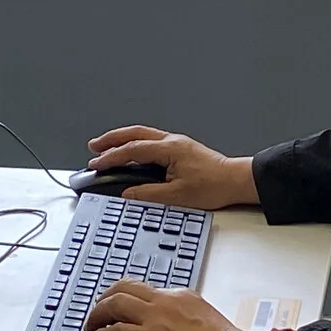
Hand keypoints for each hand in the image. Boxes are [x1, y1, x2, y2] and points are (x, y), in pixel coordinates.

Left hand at [84, 282, 271, 330]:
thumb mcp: (205, 322)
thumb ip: (185, 321)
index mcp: (181, 296)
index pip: (146, 290)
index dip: (128, 298)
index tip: (120, 306)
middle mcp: (166, 300)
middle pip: (124, 288)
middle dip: (106, 298)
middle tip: (97, 310)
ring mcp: (156, 317)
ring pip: (114, 303)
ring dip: (96, 314)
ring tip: (90, 326)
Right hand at [86, 127, 257, 208]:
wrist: (236, 180)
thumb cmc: (214, 185)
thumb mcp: (177, 196)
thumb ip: (149, 194)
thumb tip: (128, 194)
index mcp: (170, 149)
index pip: (133, 149)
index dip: (112, 156)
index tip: (97, 163)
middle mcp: (172, 141)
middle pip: (134, 133)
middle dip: (112, 139)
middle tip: (94, 146)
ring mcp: (177, 143)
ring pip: (143, 135)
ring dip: (123, 139)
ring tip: (107, 147)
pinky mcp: (181, 148)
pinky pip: (151, 141)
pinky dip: (136, 144)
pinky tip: (131, 152)